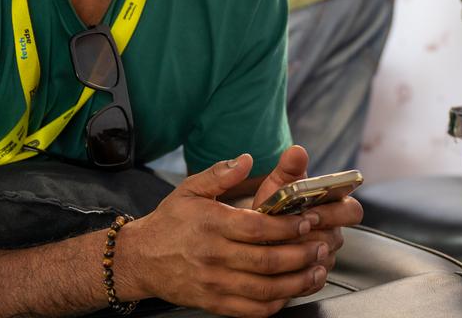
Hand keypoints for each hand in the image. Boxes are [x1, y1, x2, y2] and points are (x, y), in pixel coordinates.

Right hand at [119, 154, 330, 316]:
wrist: (140, 259)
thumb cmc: (168, 223)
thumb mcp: (189, 190)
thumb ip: (219, 174)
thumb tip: (247, 159)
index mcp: (211, 224)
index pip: (258, 227)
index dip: (287, 226)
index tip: (307, 221)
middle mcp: (214, 256)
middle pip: (267, 260)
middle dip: (301, 254)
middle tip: (321, 246)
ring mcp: (214, 283)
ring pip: (265, 288)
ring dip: (297, 282)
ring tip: (316, 271)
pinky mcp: (214, 303)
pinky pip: (252, 310)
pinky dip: (276, 303)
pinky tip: (290, 292)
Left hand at [252, 146, 363, 284]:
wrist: (252, 234)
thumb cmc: (272, 206)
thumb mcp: (278, 185)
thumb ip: (289, 168)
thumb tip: (297, 150)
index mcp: (333, 207)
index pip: (352, 210)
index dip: (334, 212)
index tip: (311, 212)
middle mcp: (333, 232)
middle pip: (337, 237)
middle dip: (314, 235)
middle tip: (293, 232)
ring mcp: (325, 257)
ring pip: (323, 260)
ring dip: (301, 254)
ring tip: (279, 248)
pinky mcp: (313, 278)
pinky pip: (312, 280)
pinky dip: (295, 273)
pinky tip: (279, 267)